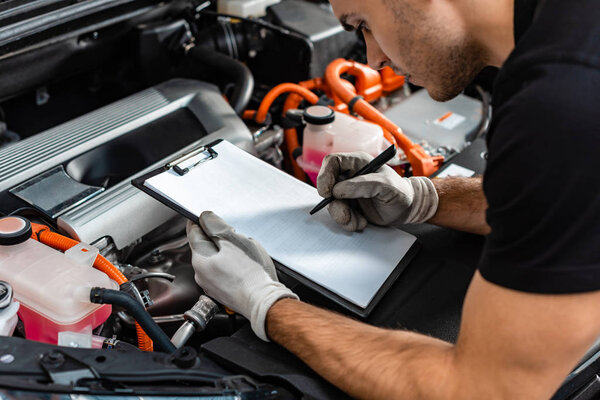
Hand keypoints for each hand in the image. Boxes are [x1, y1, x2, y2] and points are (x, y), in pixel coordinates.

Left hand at [186, 211, 297, 340]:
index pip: (193, 233)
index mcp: (200, 259)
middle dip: (217, 238)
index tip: (207, 218)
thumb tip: (205, 218)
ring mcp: (212, 285)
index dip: (201, 222)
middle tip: (233, 236)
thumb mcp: (233, 241)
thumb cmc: (250, 273)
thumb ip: (216, 226)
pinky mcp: (223, 293)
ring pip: (215, 260)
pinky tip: (244, 267)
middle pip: (205, 247)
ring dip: (225, 253)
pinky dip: (231, 267)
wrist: (263, 301)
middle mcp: (201, 274)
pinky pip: (223, 273)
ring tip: (243, 254)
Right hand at [316, 152, 438, 231]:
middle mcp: (350, 176)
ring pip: (332, 203)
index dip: (325, 175)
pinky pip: (339, 214)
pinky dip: (348, 222)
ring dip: (343, 216)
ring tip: (359, 222)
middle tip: (346, 215)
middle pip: (328, 186)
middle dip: (334, 204)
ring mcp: (348, 192)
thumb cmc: (400, 191)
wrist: (407, 209)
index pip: (332, 162)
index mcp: (358, 163)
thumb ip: (363, 185)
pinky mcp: (349, 206)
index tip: (327, 192)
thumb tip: (338, 190)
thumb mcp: (386, 185)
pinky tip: (361, 222)